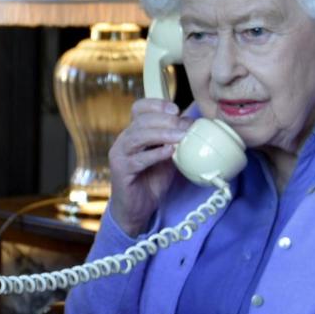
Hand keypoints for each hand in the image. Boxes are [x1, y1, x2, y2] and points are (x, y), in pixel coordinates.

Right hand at [107, 98, 190, 234]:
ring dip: (162, 134)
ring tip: (181, 137)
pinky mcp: (121, 170)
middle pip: (142, 120)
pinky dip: (155, 154)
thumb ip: (176, 141)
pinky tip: (170, 152)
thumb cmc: (152, 181)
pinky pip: (138, 159)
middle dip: (166, 120)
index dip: (156, 105)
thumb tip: (194, 125)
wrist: (137, 209)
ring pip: (138, 136)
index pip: (139, 108)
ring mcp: (120, 154)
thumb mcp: (169, 156)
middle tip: (185, 126)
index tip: (176, 110)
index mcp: (134, 132)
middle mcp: (124, 140)